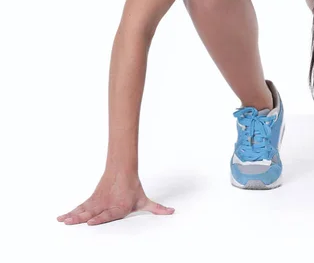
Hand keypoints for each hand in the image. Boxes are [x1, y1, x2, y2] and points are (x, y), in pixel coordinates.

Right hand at [57, 171, 174, 225]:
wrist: (123, 170)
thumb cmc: (133, 188)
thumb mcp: (145, 201)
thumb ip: (157, 209)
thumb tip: (172, 212)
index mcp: (119, 208)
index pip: (108, 215)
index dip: (99, 218)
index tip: (90, 222)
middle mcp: (106, 205)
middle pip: (93, 213)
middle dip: (82, 218)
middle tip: (72, 222)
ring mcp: (98, 202)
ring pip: (84, 210)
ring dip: (73, 216)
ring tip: (63, 221)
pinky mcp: (92, 200)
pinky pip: (80, 207)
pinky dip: (70, 212)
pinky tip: (62, 218)